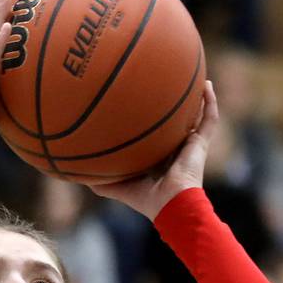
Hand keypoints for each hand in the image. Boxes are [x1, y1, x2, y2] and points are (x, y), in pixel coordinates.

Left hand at [85, 81, 218, 219]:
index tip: (141, 104)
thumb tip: (73, 174)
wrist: (171, 205)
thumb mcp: (117, 187)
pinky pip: (209, 119)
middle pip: (176, 122)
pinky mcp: (201, 145)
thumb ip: (99, 180)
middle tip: (167, 83)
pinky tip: (207, 84)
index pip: (156, 137)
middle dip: (175, 105)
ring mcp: (190, 146)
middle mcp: (175, 149)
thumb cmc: (146, 200)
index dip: (151, 122)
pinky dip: (210, 102)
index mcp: (159, 158)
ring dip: (197, 98)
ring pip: (196, 117)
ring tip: (194, 76)